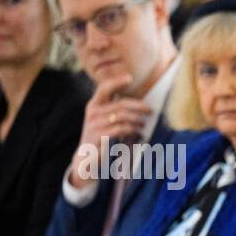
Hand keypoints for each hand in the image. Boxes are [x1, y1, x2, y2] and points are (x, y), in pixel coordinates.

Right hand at [70, 71, 150, 187]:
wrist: (85, 157)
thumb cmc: (99, 137)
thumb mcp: (102, 120)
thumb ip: (113, 110)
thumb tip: (137, 104)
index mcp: (93, 105)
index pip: (104, 87)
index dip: (117, 81)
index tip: (129, 78)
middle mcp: (93, 112)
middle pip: (120, 103)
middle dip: (138, 106)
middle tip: (150, 110)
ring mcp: (95, 124)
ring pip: (123, 117)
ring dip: (137, 120)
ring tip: (144, 124)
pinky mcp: (100, 135)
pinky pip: (121, 129)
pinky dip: (133, 130)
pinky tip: (138, 133)